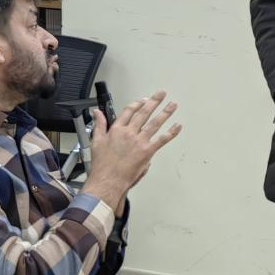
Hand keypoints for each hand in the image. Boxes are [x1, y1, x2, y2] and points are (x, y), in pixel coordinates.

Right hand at [82, 91, 182, 214]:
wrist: (108, 179)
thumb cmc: (102, 165)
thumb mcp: (96, 141)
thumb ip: (99, 125)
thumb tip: (97, 113)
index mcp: (117, 129)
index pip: (129, 111)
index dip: (137, 104)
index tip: (143, 100)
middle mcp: (129, 132)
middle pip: (144, 113)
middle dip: (154, 101)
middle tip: (161, 94)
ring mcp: (139, 141)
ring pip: (155, 123)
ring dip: (165, 113)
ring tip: (173, 105)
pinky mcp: (147, 151)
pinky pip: (162, 139)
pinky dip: (171, 132)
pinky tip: (177, 126)